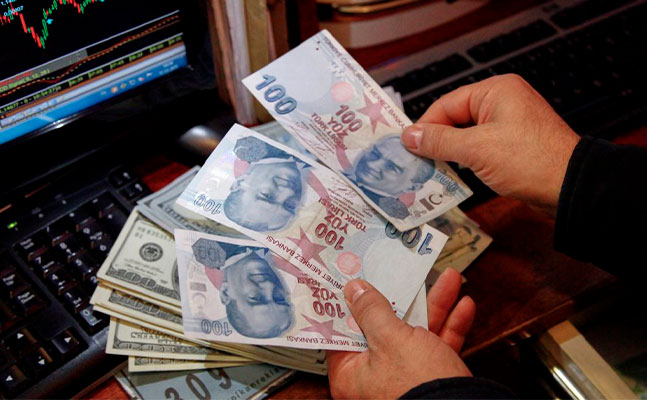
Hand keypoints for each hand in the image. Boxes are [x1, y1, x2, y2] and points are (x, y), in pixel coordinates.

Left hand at [327, 269, 474, 398]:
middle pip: (384, 327)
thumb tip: (356, 291)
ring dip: (435, 305)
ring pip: (416, 333)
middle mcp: (375, 377)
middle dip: (404, 298)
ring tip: (447, 280)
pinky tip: (462, 307)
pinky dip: (450, 327)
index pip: (345, 330)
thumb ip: (372, 311)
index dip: (352, 302)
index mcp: (352, 373)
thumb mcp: (391, 339)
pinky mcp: (430, 378)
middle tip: (405, 274)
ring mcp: (405, 377)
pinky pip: (437, 347)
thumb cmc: (419, 387)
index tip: (357, 279)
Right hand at [401, 74, 579, 213]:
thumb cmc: (528, 160)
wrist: (572, 188)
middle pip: (455, 118)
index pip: (447, 104)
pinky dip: (466, 160)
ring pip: (466, 135)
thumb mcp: (477, 149)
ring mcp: (509, 123)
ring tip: (429, 170)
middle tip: (414, 161)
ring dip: (450, 153)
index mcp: (495, 91)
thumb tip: (409, 135)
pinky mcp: (513, 144)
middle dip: (436, 141)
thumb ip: (439, 141)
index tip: (406, 147)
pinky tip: (453, 175)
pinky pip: (480, 147)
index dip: (425, 126)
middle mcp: (502, 102)